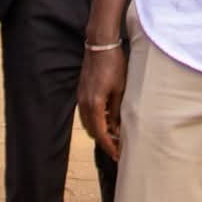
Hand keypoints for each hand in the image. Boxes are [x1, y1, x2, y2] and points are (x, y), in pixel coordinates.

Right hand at [78, 45, 127, 160]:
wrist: (100, 45)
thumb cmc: (113, 65)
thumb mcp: (120, 89)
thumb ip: (117, 111)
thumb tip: (118, 129)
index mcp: (95, 104)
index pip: (100, 133)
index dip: (109, 146)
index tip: (117, 155)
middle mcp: (84, 103)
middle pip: (92, 131)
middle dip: (104, 140)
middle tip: (119, 145)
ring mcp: (81, 97)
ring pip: (88, 123)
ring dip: (100, 130)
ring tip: (115, 133)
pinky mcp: (81, 92)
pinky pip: (87, 112)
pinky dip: (96, 119)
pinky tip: (108, 118)